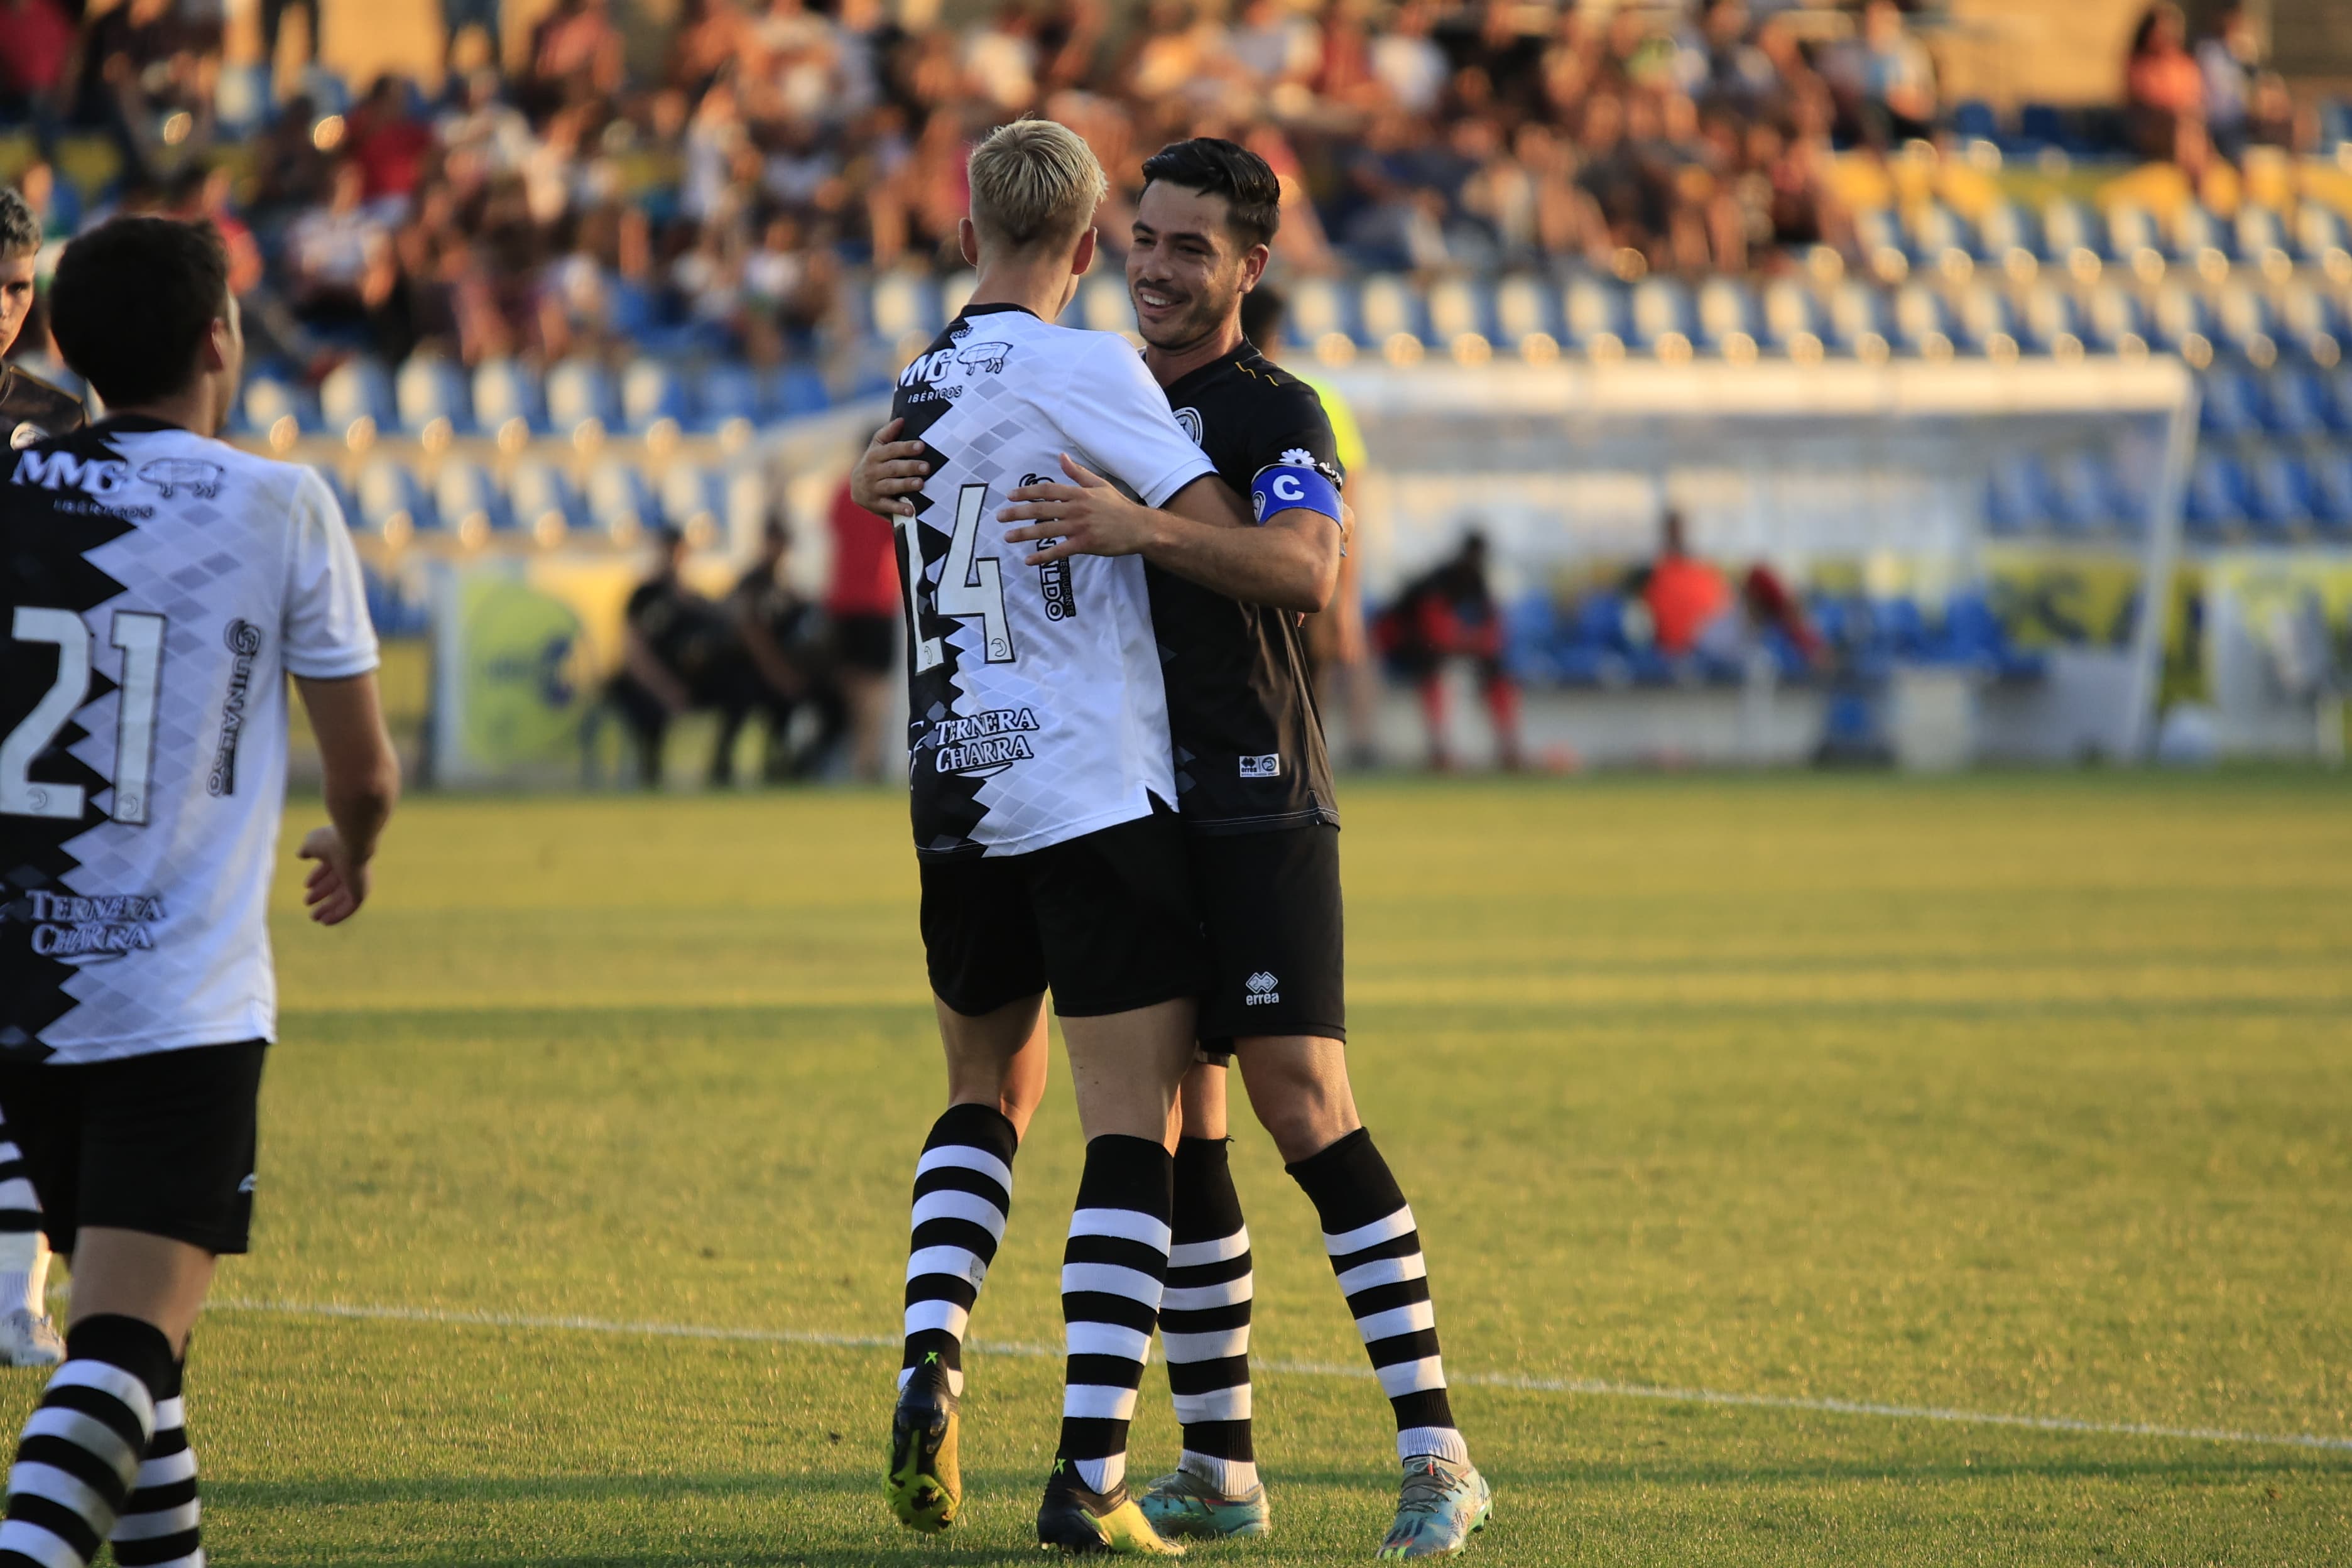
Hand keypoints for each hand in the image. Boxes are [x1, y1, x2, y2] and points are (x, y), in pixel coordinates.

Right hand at [298, 826, 370, 925]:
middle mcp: (352, 867)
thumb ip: (308, 849)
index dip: (318, 876)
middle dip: (322, 893)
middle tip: (306, 902)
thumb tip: (301, 854)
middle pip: (337, 884)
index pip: (330, 868)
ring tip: (314, 917)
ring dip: (328, 908)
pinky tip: (326, 922)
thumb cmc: (331, 840)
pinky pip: (351, 907)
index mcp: (342, 854)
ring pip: (343, 898)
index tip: (306, 885)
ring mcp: (358, 880)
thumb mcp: (313, 843)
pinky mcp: (362, 891)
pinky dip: (339, 915)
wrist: (352, 842)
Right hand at [851, 416, 927, 516]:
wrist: (856, 488)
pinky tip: (911, 510)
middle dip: (910, 467)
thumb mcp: (876, 447)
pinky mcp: (875, 504)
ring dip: (906, 485)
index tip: (921, 446)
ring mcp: (873, 488)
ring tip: (920, 483)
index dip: (906, 447)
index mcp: (874, 454)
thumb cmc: (874, 463)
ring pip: (891, 486)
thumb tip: (902, 419)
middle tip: (927, 467)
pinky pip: (888, 506)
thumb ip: (888, 433)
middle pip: (893, 468)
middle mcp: (872, 471)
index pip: (891, 449)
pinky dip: (899, 508)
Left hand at [997, 453, 1162, 563]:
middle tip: (999, 517)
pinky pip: (1059, 551)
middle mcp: (1076, 509)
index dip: (1027, 492)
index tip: (1010, 496)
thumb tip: (1061, 457)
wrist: (1139, 528)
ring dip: (1024, 534)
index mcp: (1078, 493)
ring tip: (1007, 537)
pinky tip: (1029, 560)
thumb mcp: (1100, 485)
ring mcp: (1080, 527)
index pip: (1047, 490)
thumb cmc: (1118, 506)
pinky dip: (1043, 556)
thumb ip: (1078, 473)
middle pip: (1041, 509)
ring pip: (1046, 530)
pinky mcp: (1085, 545)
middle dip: (1018, 513)